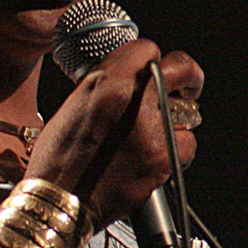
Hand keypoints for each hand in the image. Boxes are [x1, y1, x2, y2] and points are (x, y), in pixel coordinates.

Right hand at [24, 40, 201, 231]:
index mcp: (106, 81)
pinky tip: (154, 158)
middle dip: (188, 75)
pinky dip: (177, 151)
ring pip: (187, 112)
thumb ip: (108, 86)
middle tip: (188, 86)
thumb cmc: (59, 159)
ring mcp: (152, 130)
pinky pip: (187, 144)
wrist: (60, 200)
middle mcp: (132, 100)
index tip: (154, 68)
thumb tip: (133, 79)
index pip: (147, 48)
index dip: (150, 59)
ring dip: (176, 121)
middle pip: (182, 67)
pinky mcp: (163, 158)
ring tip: (154, 136)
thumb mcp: (75, 105)